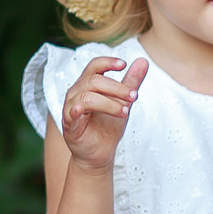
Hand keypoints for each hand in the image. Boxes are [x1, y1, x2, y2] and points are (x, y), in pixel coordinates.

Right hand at [61, 56, 146, 172]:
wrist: (101, 152)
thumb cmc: (108, 126)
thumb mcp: (124, 102)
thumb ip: (131, 82)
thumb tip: (143, 61)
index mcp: (88, 84)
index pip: (94, 65)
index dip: (107, 62)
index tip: (124, 64)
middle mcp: (76, 92)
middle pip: (94, 80)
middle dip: (117, 88)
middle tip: (134, 97)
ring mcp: (70, 107)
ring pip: (87, 96)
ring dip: (109, 103)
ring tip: (125, 112)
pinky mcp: (69, 124)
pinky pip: (71, 113)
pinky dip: (76, 110)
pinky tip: (82, 111)